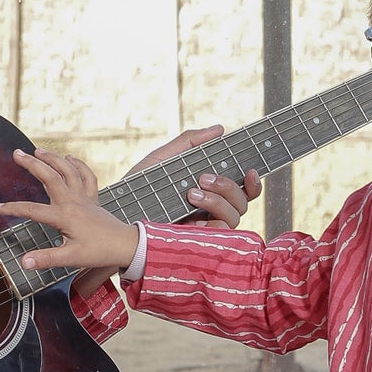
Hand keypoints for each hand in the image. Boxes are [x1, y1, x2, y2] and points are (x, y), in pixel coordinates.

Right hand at [0, 149, 139, 280]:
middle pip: (50, 177)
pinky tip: (69, 157)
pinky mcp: (92, 198)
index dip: (14, 208)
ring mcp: (84, 197)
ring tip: (37, 150)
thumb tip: (24, 262)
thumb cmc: (99, 251)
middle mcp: (73, 201)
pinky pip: (86, 176)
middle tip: (16, 154)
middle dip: (32, 164)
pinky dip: (78, 165)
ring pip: (67, 171)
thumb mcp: (71, 258)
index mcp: (64, 216)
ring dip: (52, 158)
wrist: (125, 245)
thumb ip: (46, 258)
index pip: (33, 210)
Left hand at [131, 125, 260, 229]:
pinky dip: (212, 216)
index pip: (242, 190)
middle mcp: (212, 212)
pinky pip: (221, 232)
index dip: (253, 182)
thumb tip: (219, 129)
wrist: (118, 213)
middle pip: (243, 201)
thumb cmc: (139, 187)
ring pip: (235, 215)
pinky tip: (191, 209)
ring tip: (191, 193)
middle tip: (203, 178)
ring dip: (218, 200)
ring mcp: (206, 229)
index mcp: (209, 193)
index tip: (251, 170)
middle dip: (229, 186)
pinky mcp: (199, 242)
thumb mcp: (163, 160)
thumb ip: (189, 143)